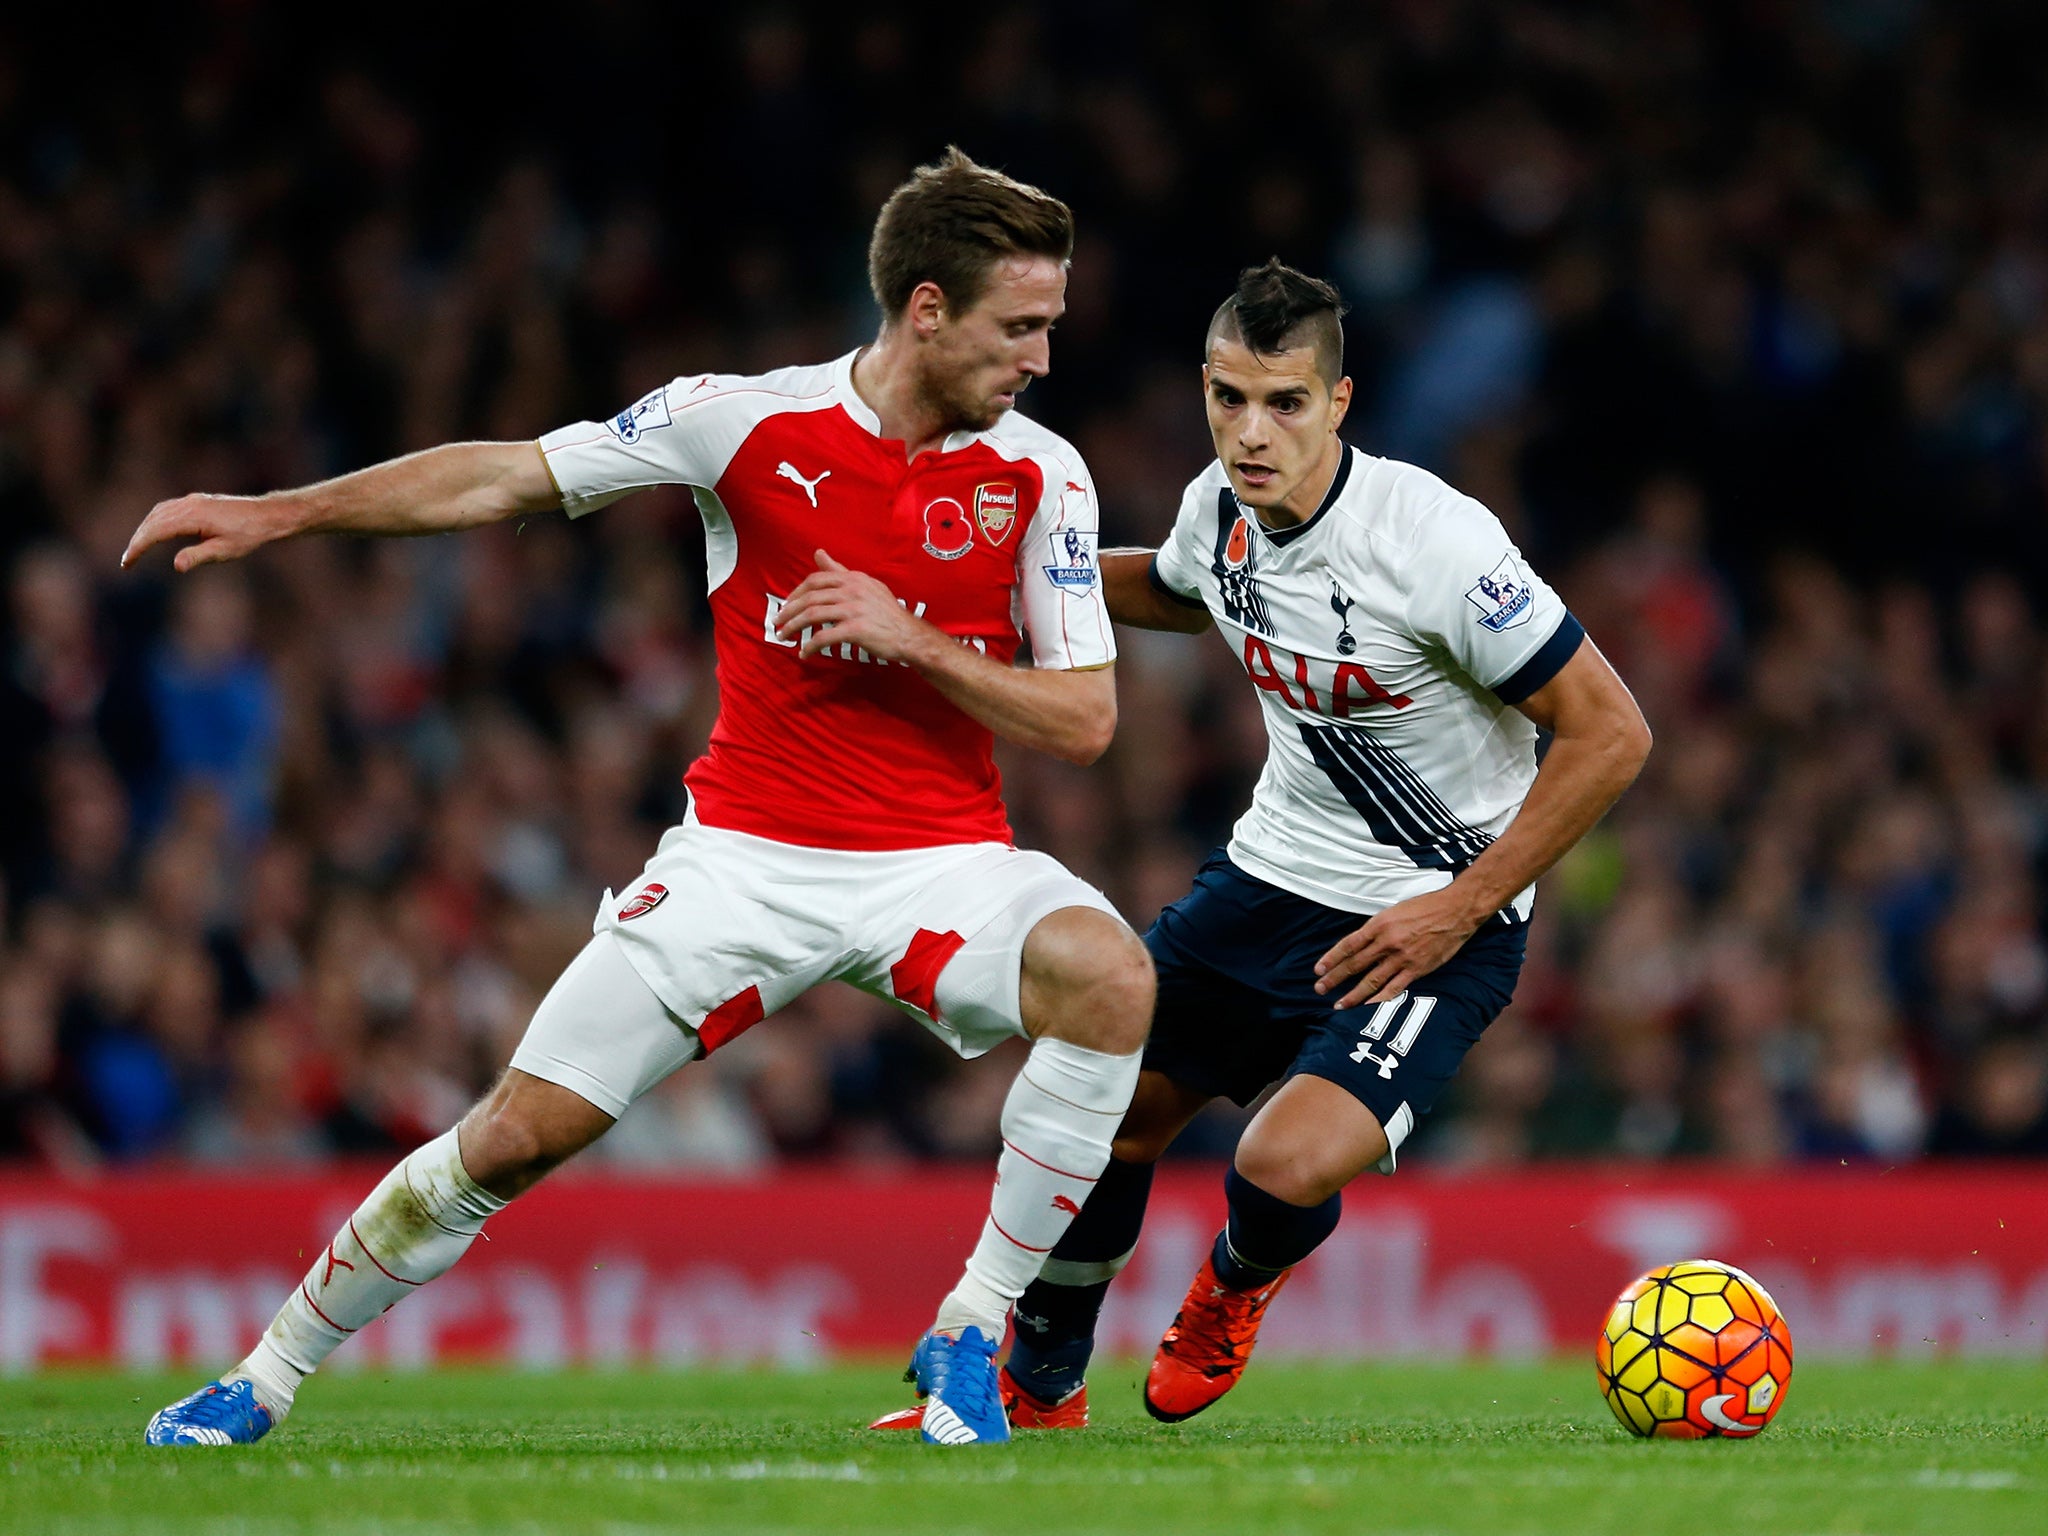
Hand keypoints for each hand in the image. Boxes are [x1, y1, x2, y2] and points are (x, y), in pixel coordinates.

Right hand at [122, 494, 298, 571]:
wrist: (266, 515)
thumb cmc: (248, 535)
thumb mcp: (225, 551)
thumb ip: (199, 557)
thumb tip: (176, 566)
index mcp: (193, 516)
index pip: (156, 531)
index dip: (139, 547)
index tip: (127, 562)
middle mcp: (188, 504)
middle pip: (152, 521)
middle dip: (137, 541)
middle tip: (127, 562)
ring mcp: (192, 500)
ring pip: (158, 513)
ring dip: (144, 530)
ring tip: (136, 550)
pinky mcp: (196, 500)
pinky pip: (167, 508)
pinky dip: (154, 520)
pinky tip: (152, 531)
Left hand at [774, 550, 933, 662]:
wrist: (909, 635)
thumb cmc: (887, 612)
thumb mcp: (865, 585)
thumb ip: (839, 571)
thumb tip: (818, 553)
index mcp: (853, 579)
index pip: (816, 580)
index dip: (796, 593)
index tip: (787, 605)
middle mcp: (852, 590)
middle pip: (810, 597)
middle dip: (789, 611)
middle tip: (778, 623)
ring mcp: (854, 609)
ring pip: (813, 615)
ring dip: (794, 627)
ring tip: (784, 637)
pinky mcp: (856, 629)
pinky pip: (825, 637)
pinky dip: (810, 646)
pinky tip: (804, 653)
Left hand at [1314, 884, 1481, 1009]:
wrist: (1455, 911)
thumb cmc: (1425, 907)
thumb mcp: (1394, 911)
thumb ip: (1376, 928)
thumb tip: (1360, 943)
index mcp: (1379, 924)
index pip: (1348, 945)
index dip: (1331, 959)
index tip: (1318, 970)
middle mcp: (1387, 942)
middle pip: (1355, 964)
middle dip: (1335, 978)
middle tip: (1319, 989)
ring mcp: (1402, 958)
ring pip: (1371, 981)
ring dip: (1353, 995)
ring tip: (1338, 1005)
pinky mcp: (1417, 969)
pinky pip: (1394, 988)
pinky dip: (1379, 999)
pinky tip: (1367, 1007)